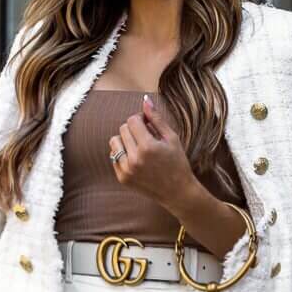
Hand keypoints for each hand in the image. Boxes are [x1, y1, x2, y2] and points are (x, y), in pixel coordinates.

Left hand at [107, 94, 199, 212]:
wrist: (177, 192)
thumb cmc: (178, 163)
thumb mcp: (172, 138)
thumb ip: (156, 118)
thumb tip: (145, 99)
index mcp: (148, 146)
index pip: (132, 120)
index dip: (140, 119)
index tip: (148, 125)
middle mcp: (135, 159)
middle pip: (123, 129)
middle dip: (133, 129)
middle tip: (146, 137)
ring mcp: (127, 170)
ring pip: (114, 142)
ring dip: (125, 140)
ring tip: (138, 147)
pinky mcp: (122, 178)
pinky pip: (113, 156)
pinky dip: (122, 154)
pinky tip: (136, 159)